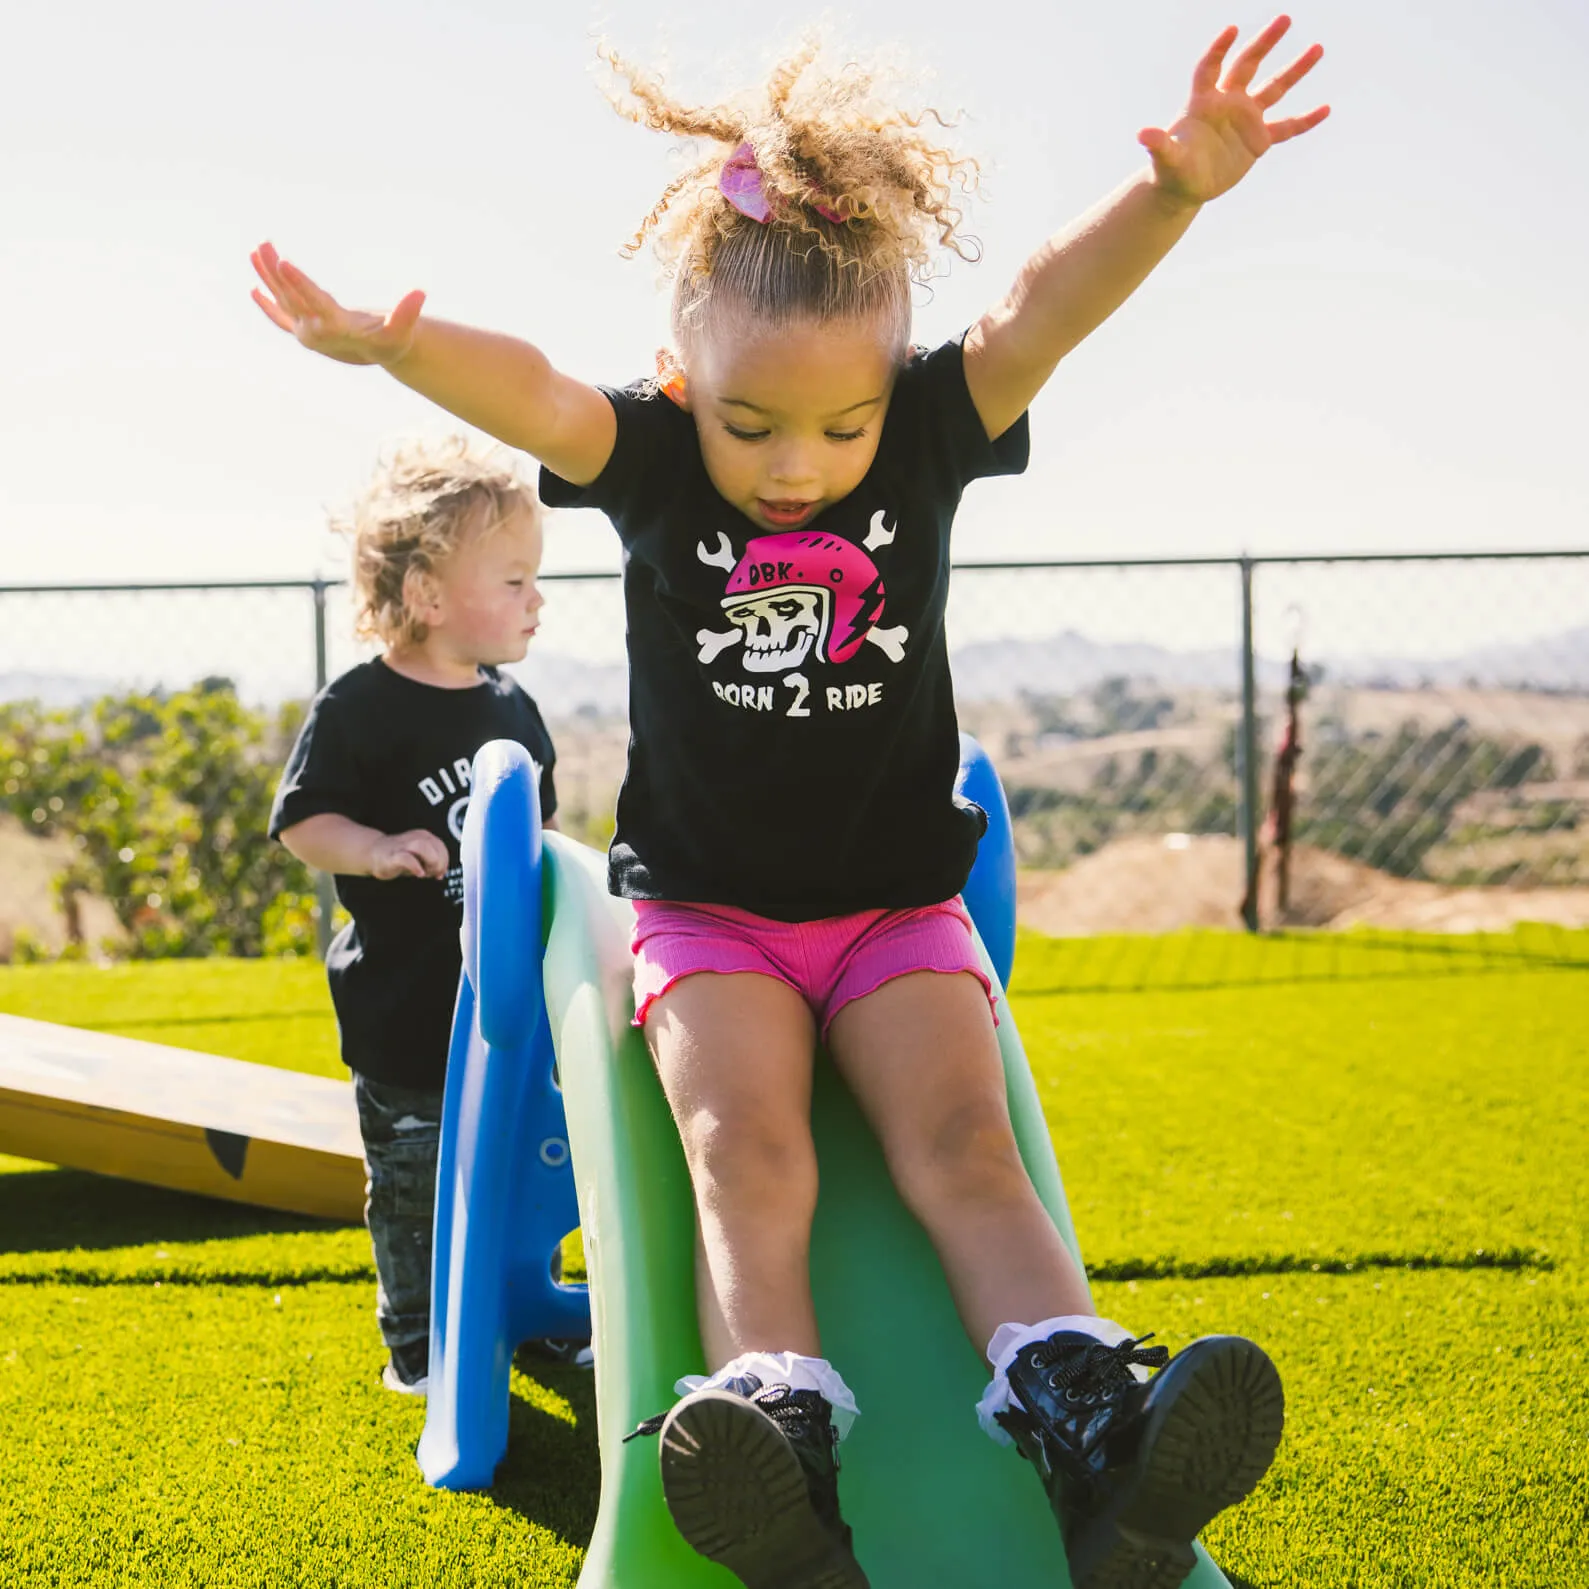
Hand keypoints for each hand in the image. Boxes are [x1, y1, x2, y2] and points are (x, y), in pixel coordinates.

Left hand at [250, 241, 425, 366]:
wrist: (381, 357)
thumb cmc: (392, 341)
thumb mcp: (401, 329)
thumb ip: (408, 313)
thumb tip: (420, 293)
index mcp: (336, 328)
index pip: (313, 301)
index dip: (298, 282)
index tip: (282, 263)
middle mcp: (316, 331)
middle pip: (291, 297)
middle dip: (275, 271)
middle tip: (263, 245)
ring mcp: (307, 332)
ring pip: (282, 301)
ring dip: (267, 276)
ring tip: (256, 250)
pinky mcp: (305, 331)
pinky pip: (281, 316)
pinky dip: (267, 304)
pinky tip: (254, 290)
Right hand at [367, 829, 450, 880]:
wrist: (374, 852)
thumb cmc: (399, 856)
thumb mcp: (420, 858)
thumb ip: (433, 863)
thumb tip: (441, 873)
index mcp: (424, 837)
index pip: (442, 847)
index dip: (444, 862)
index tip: (439, 873)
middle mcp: (415, 838)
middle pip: (435, 845)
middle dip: (439, 862)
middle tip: (432, 873)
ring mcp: (403, 846)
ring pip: (422, 846)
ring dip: (429, 862)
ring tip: (426, 872)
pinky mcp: (392, 855)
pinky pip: (406, 858)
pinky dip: (415, 867)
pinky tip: (418, 873)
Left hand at [1140, 16, 1328, 207]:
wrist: (1185, 187)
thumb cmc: (1171, 170)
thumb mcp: (1165, 159)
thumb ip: (1159, 144)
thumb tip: (1142, 134)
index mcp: (1203, 102)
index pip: (1210, 67)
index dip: (1218, 50)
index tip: (1231, 31)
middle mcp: (1227, 102)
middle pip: (1247, 65)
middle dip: (1264, 43)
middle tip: (1284, 19)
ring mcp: (1245, 119)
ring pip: (1274, 88)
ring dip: (1295, 70)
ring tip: (1318, 48)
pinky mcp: (1258, 140)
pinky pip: (1286, 127)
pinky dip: (1305, 121)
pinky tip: (1326, 109)